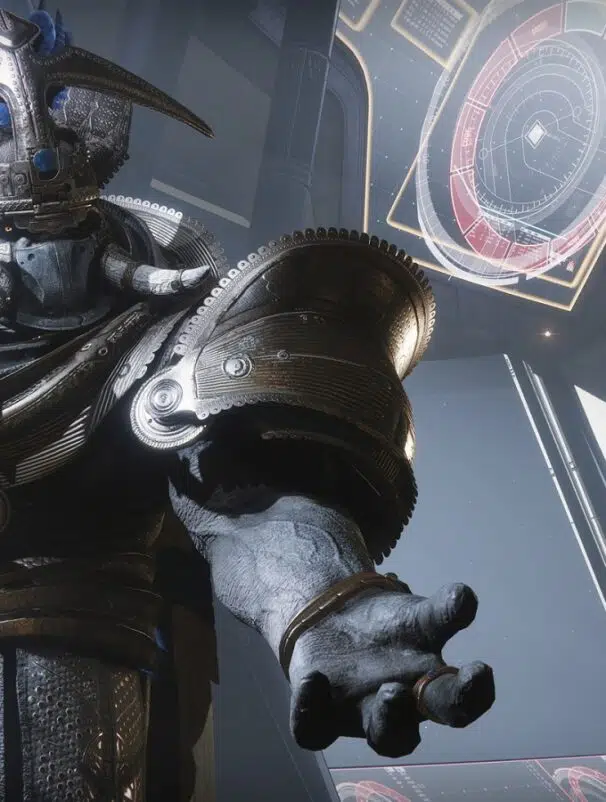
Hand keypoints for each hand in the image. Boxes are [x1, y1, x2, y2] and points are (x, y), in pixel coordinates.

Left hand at [288, 582, 494, 756]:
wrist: (333, 621)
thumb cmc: (389, 626)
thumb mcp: (417, 615)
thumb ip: (442, 610)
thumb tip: (464, 596)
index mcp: (431, 686)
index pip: (462, 703)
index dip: (475, 695)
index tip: (481, 668)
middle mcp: (401, 709)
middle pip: (430, 725)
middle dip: (428, 716)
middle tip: (434, 687)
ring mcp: (361, 713)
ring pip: (381, 737)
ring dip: (389, 720)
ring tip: (392, 691)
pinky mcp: (321, 712)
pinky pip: (313, 729)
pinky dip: (312, 708)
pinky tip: (314, 679)